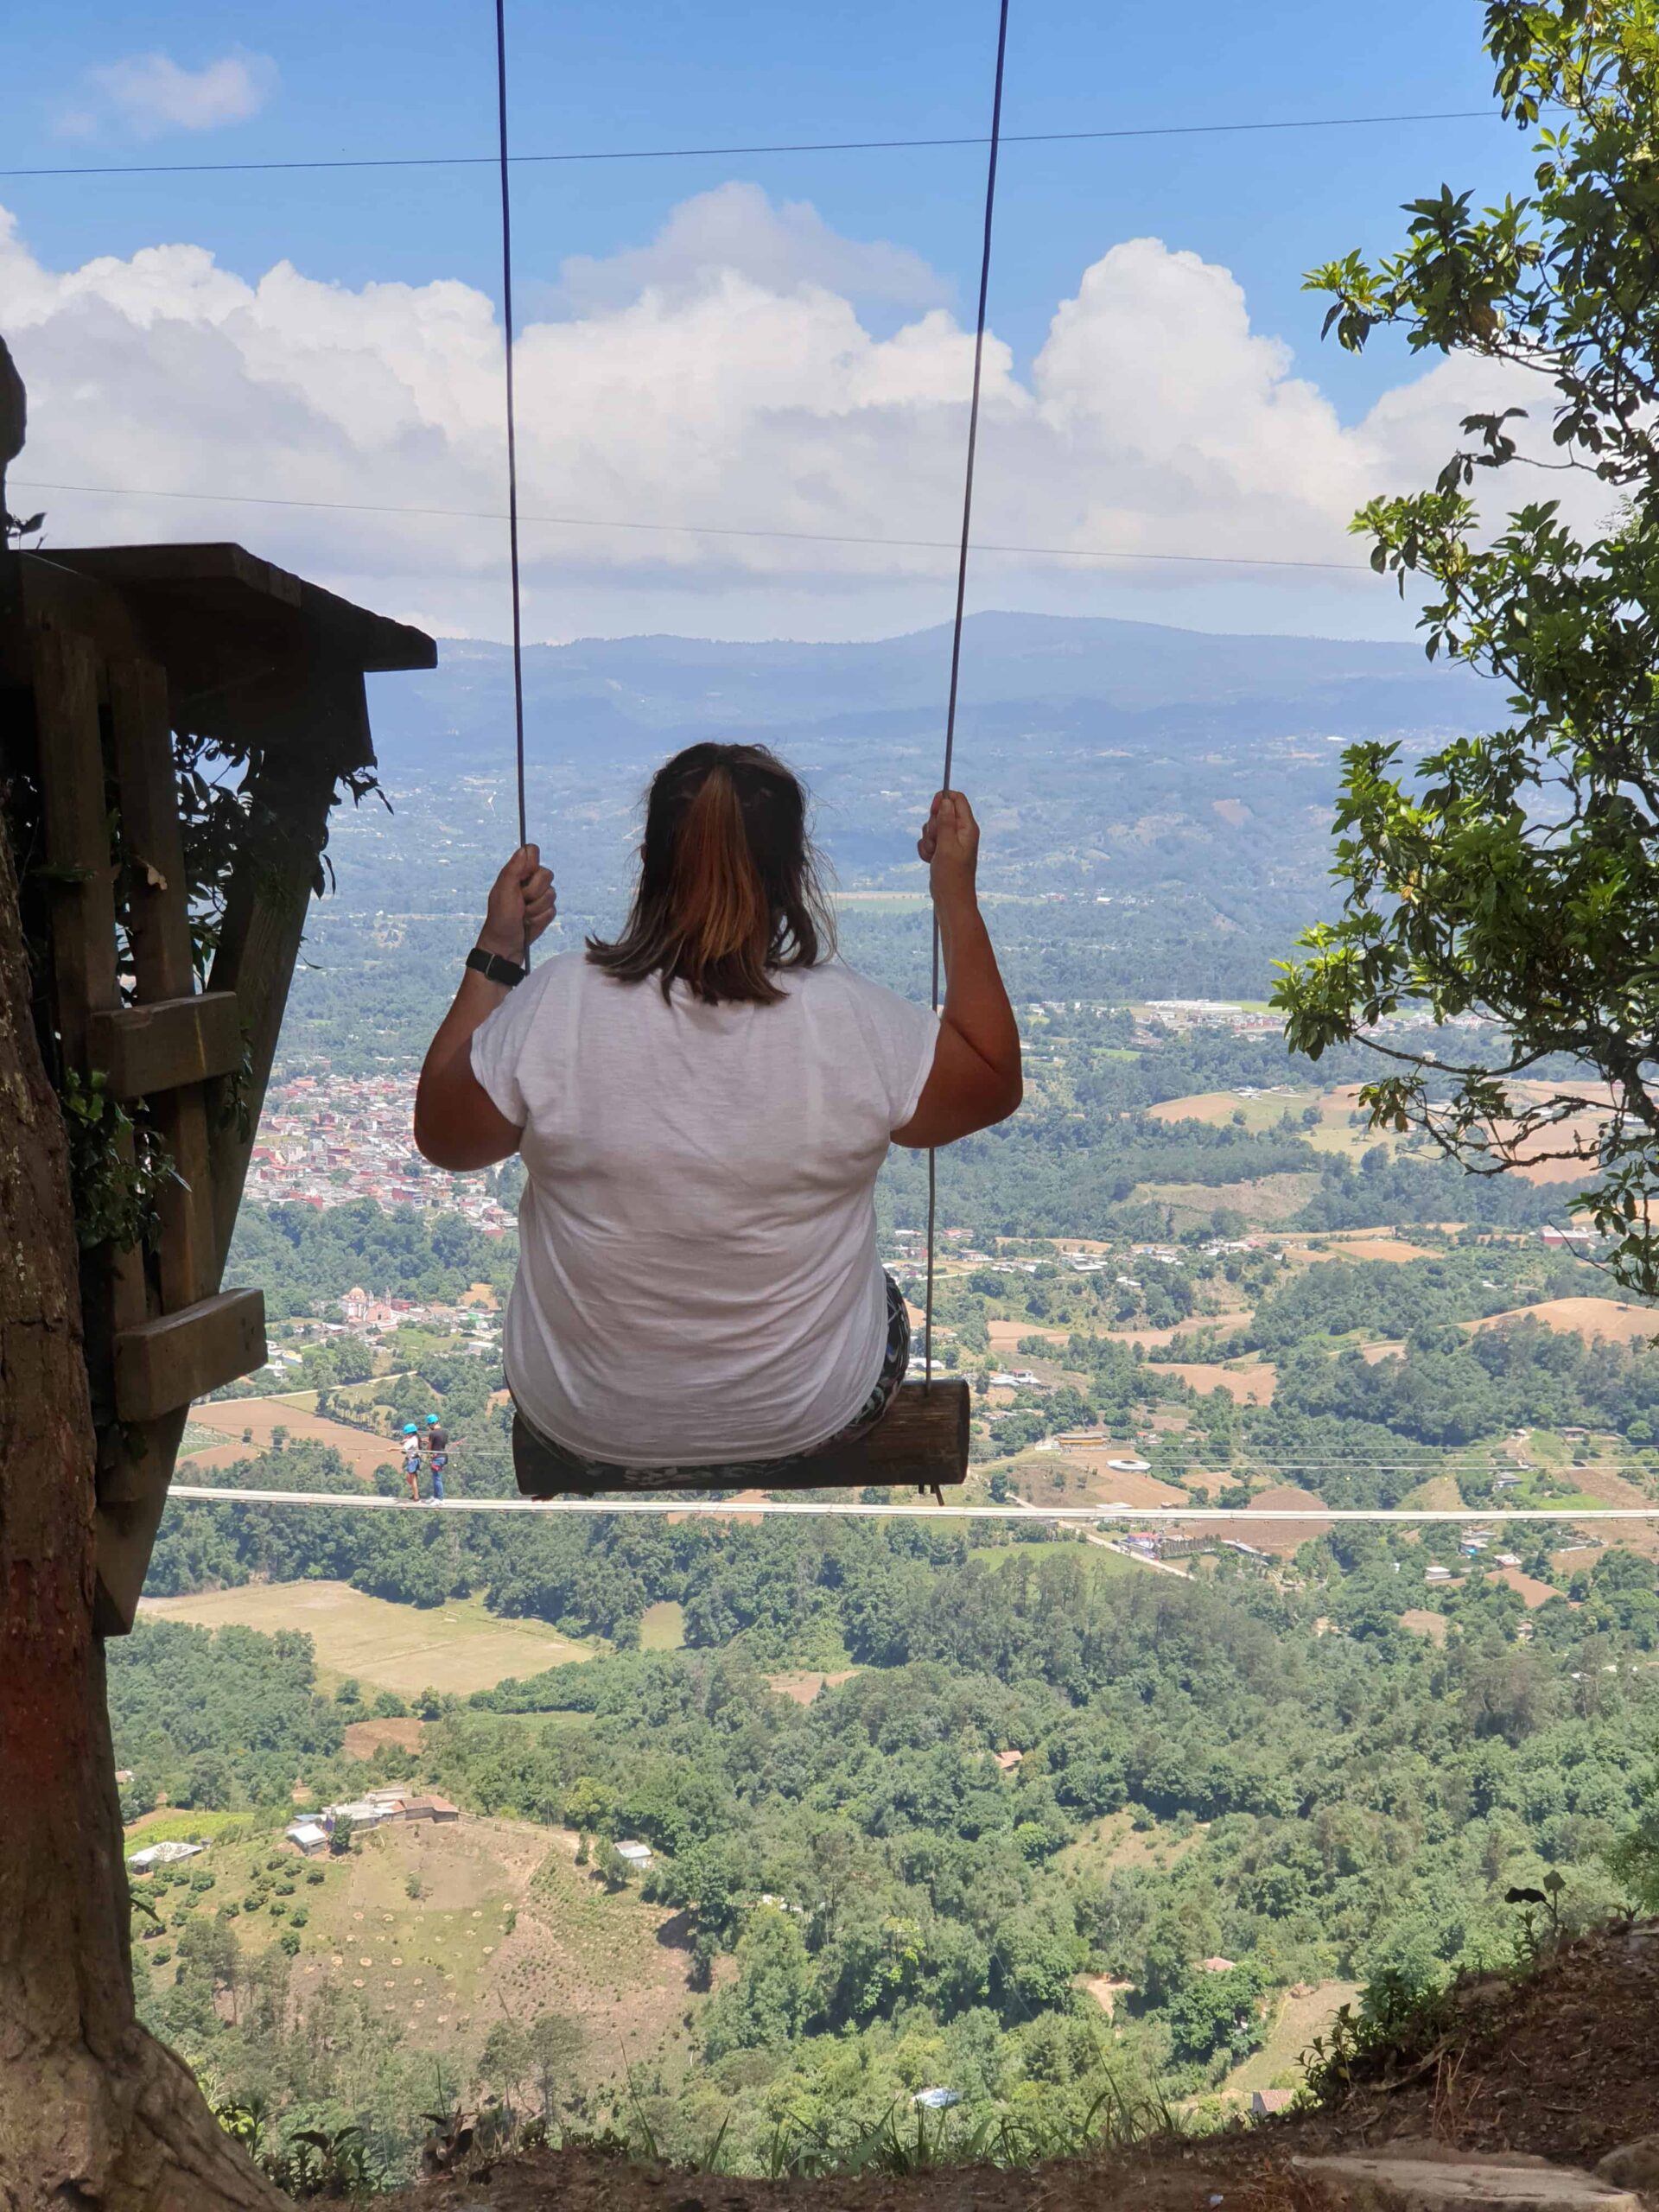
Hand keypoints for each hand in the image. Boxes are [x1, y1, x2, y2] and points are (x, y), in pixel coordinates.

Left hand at [479, 844, 555, 961]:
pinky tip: (529, 923)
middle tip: (520, 902)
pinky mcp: (546, 911)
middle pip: (547, 874)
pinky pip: (553, 909)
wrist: (505, 945)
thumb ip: (514, 869)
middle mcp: (529, 882)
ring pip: (552, 893)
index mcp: (516, 872)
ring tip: (523, 915)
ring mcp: (539, 897)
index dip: (531, 864)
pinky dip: (540, 919)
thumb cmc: (500, 918)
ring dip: (536, 908)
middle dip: (534, 891)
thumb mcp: (504, 891)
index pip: (532, 852)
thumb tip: (525, 849)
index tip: (522, 878)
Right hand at [917, 791, 980, 910]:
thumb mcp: (947, 845)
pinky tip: (930, 860)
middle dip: (932, 826)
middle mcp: (960, 832)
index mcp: (967, 827)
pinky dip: (926, 850)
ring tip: (934, 855)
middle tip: (937, 841)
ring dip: (928, 840)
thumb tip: (946, 801)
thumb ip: (946, 822)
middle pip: (941, 813)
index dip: (943, 800)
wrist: (950, 899)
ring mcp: (951, 841)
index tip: (933, 810)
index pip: (957, 800)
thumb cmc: (952, 875)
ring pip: (932, 828)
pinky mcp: (942, 850)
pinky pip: (928, 841)